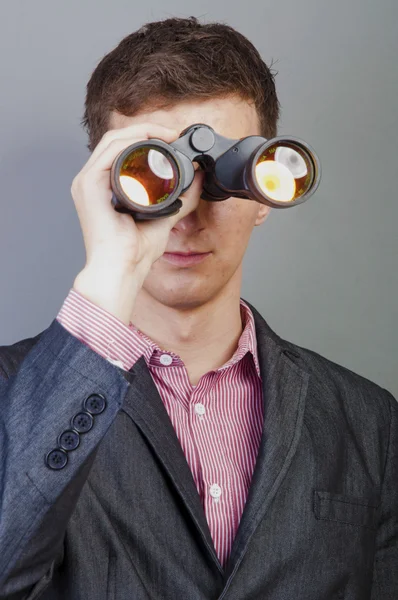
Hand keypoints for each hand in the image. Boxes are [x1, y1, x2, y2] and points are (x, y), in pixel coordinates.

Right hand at [71, 122, 203, 323]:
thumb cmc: (134, 252)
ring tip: (166, 134)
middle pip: (118, 140)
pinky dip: (130, 140)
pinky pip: (109, 151)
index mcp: (105, 188)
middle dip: (147, 131)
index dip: (148, 138)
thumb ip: (180, 199)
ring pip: (113, 140)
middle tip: (173, 133)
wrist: (122, 269)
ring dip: (141, 131)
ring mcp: (87, 181)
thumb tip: (198, 179)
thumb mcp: (164, 218)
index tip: (173, 139)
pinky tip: (150, 141)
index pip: (123, 151)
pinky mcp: (88, 184)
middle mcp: (93, 181)